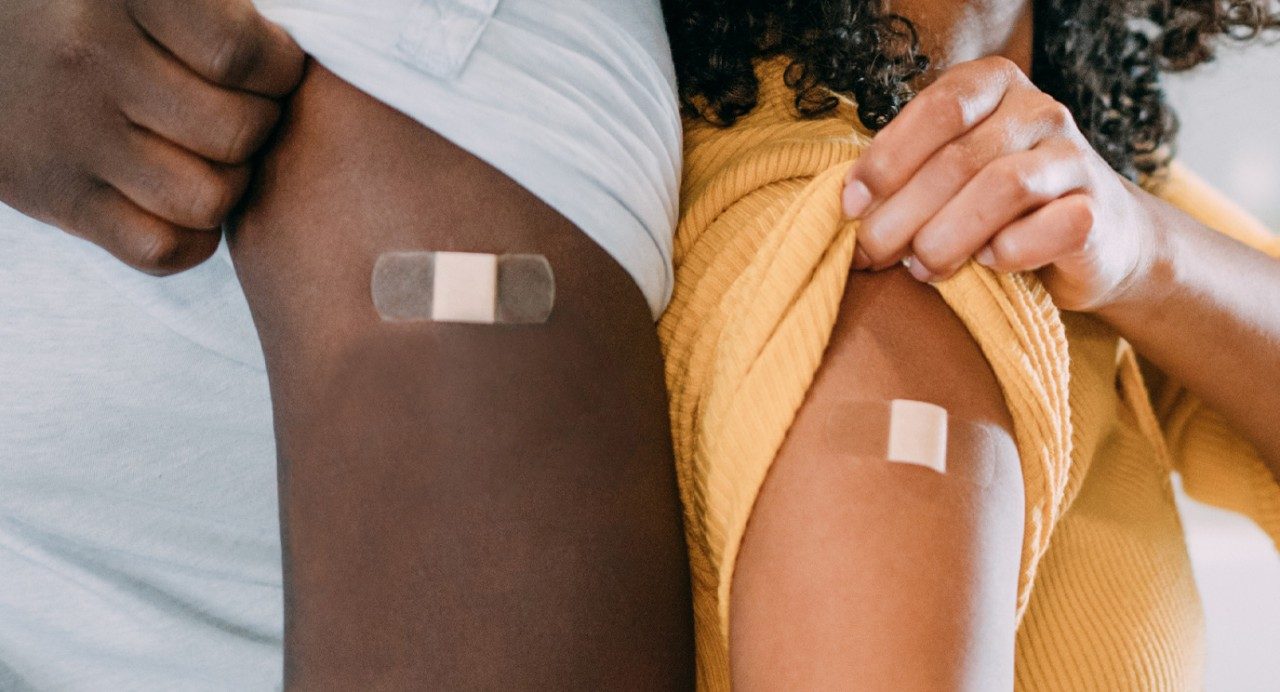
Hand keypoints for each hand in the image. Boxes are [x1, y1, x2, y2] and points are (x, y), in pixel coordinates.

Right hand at [0, 0, 303, 273]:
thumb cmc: (85, 5)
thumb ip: (215, 7)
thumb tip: (288, 44)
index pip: (242, 53)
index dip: (279, 66)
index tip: (269, 63)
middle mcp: (91, 60)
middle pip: (237, 132)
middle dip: (261, 128)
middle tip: (242, 112)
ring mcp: (70, 134)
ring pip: (209, 198)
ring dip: (229, 185)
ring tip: (210, 155)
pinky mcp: (54, 196)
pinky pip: (161, 248)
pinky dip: (191, 238)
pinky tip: (181, 200)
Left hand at [841, 56, 1160, 311]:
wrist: (1095, 239)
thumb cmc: (996, 206)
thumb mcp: (948, 172)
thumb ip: (906, 173)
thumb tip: (850, 206)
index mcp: (994, 85)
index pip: (937, 109)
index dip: (886, 160)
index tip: (851, 207)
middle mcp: (1039, 110)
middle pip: (958, 158)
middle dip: (900, 215)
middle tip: (870, 255)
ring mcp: (1074, 156)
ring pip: (1001, 189)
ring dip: (946, 237)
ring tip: (921, 268)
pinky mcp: (1097, 210)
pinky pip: (1046, 229)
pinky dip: (1006, 254)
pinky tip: (985, 265)